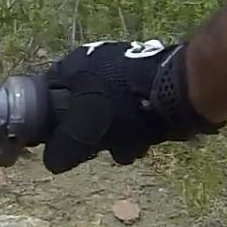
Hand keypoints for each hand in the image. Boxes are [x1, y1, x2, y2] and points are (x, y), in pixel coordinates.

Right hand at [41, 40, 222, 173]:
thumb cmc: (122, 104)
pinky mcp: (149, 84)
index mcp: (75, 64)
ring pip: (108, 114)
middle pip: (80, 108)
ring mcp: (125, 73)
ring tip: (126, 148)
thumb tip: (52, 163)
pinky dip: (136, 129)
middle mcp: (97, 63)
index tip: (55, 139)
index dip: (48, 117)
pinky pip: (132, 113)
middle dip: (89, 134)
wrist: (179, 90)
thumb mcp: (82, 128)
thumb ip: (63, 146)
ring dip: (114, 137)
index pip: (48, 92)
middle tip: (96, 149)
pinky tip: (143, 141)